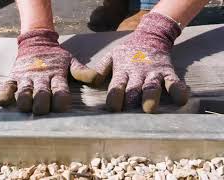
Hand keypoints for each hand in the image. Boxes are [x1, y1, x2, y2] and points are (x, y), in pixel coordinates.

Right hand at [0, 29, 90, 114]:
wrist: (37, 41)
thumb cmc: (56, 57)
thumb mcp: (70, 61)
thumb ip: (81, 71)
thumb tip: (96, 79)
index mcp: (56, 74)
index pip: (60, 91)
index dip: (61, 101)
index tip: (61, 108)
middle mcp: (41, 77)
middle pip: (41, 95)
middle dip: (42, 106)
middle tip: (42, 110)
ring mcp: (26, 76)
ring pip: (24, 93)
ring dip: (25, 102)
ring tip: (27, 108)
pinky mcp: (14, 76)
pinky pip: (7, 87)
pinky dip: (5, 95)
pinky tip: (5, 102)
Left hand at [73, 12, 188, 112]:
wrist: (150, 35)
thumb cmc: (128, 51)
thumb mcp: (111, 57)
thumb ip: (100, 70)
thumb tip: (90, 81)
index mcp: (122, 71)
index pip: (117, 86)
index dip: (114, 97)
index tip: (113, 108)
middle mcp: (138, 73)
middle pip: (134, 89)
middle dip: (131, 100)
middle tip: (130, 114)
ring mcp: (154, 72)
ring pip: (152, 86)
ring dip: (150, 97)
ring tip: (149, 108)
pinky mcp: (168, 71)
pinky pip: (174, 81)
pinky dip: (178, 90)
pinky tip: (180, 100)